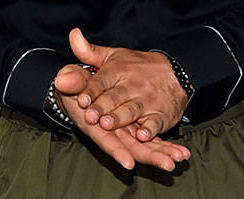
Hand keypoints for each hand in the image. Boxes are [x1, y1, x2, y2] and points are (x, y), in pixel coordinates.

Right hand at [52, 81, 189, 172]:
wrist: (81, 87)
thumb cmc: (75, 85)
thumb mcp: (71, 79)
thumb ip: (72, 80)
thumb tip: (62, 79)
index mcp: (94, 124)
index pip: (106, 141)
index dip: (117, 151)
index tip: (129, 162)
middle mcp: (110, 132)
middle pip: (131, 149)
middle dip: (150, 156)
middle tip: (168, 163)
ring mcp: (124, 130)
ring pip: (144, 147)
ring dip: (162, 153)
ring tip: (179, 159)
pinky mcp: (134, 128)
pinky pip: (151, 140)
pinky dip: (165, 146)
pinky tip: (181, 153)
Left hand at [62, 27, 189, 140]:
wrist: (176, 73)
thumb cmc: (138, 67)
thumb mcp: (114, 56)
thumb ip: (89, 51)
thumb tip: (73, 34)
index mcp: (119, 70)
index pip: (102, 81)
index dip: (91, 91)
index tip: (81, 99)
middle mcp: (133, 85)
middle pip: (115, 97)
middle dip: (103, 107)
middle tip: (91, 116)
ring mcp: (148, 100)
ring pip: (132, 110)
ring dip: (120, 118)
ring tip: (108, 124)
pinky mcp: (161, 114)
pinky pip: (155, 123)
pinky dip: (149, 129)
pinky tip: (142, 135)